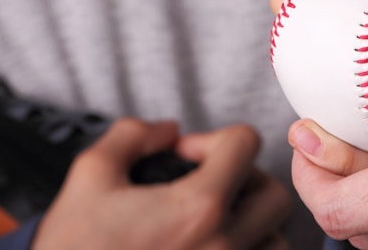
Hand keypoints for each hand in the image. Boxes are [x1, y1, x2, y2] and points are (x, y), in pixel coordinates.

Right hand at [33, 119, 291, 249]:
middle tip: (210, 185)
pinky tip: (215, 248)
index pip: (245, 143)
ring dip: (255, 225)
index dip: (214, 138)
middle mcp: (226, 245)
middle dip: (244, 179)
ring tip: (218, 224)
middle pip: (274, 194)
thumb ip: (132, 136)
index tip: (187, 156)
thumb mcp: (90, 177)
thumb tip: (167, 129)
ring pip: (277, 242)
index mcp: (198, 207)